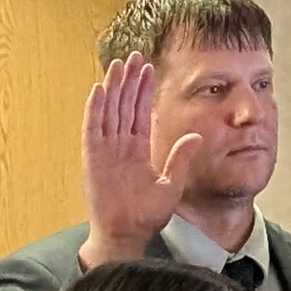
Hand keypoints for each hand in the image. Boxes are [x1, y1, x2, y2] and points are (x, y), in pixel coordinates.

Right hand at [80, 55, 198, 262]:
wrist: (127, 235)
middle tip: (133, 56)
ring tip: (118, 64)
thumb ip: (180, 159)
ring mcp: (105, 151)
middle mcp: (120, 146)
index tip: (148, 68)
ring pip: (108, 111)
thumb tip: (197, 136)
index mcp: (138, 151)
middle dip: (128, 81)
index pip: (140, 113)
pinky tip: (99, 90)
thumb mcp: (171, 184)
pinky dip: (95, 109)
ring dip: (112, 87)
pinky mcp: (93, 159)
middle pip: (123, 105)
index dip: (143, 91)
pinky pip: (93, 129)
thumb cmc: (146, 216)